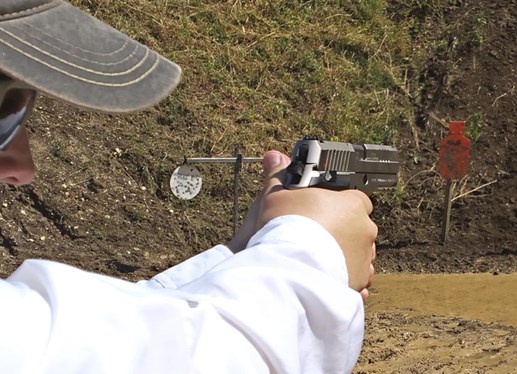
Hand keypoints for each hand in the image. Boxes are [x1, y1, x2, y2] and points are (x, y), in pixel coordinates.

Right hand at [227, 150, 376, 293]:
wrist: (289, 268)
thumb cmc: (285, 226)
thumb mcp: (276, 193)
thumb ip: (278, 174)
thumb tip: (274, 155)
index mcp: (353, 203)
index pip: (355, 199)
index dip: (337, 204)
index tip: (320, 211)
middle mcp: (365, 229)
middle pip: (356, 227)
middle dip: (340, 230)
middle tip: (314, 235)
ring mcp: (364, 258)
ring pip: (356, 253)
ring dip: (341, 254)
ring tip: (315, 258)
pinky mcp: (359, 282)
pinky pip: (355, 278)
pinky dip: (342, 277)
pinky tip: (323, 276)